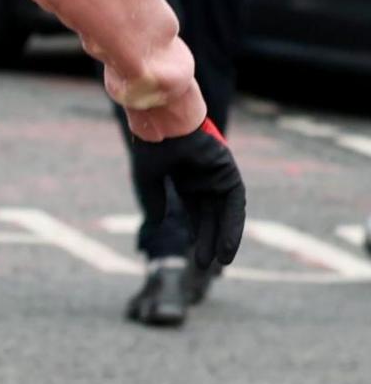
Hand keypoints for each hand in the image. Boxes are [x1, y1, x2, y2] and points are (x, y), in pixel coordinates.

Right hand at [148, 121, 245, 270]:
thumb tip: (156, 224)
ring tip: (220, 261)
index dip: (195, 233)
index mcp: (186, 179)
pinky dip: (232, 224)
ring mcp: (219, 175)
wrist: (164, 118)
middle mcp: (205, 179)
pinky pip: (235, 204)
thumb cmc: (153, 143)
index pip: (195, 212)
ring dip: (224, 237)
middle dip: (209, 239)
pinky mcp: (229, 173)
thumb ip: (154, 200)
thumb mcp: (149, 178)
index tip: (194, 257)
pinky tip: (227, 243)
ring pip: (225, 213)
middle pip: (211, 216)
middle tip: (204, 264)